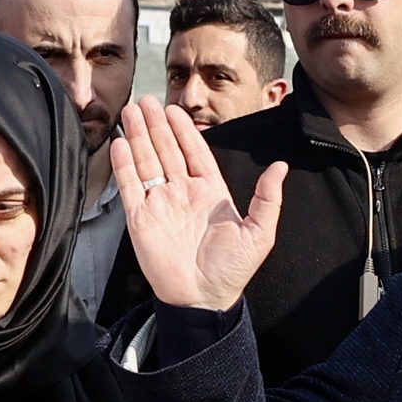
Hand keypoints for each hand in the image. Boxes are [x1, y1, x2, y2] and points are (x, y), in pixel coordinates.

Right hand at [115, 97, 282, 313]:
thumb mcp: (259, 233)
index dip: (185, 131)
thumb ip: (268, 198)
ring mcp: (159, 204)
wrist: (203, 300)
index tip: (174, 110)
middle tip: (147, 101)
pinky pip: (130, 187)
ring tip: (131, 112)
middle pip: (167, 151)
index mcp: (210, 192)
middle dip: (156, 126)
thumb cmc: (231, 270)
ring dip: (138, 137)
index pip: (195, 152)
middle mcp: (182, 193)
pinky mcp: (140, 219)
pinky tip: (120, 144)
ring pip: (147, 162)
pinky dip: (124, 165)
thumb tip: (281, 166)